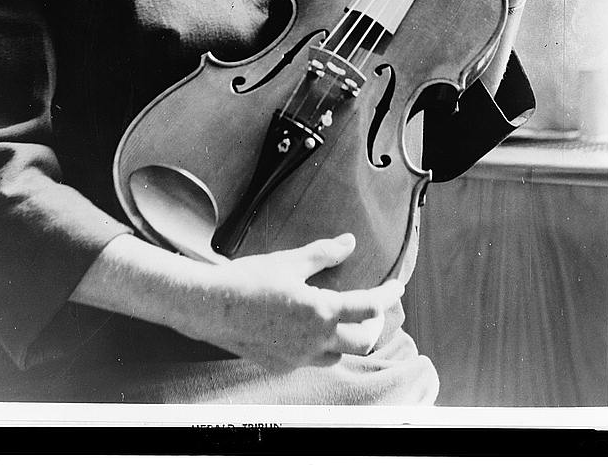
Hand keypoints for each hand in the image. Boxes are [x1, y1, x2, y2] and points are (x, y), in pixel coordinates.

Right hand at [189, 233, 404, 370]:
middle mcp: (315, 340)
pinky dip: (318, 346)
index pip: (368, 307)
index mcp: (321, 312)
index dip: (387, 296)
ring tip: (339, 319)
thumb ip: (323, 254)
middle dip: (372, 325)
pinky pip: (311, 360)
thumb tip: (349, 243)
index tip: (397, 287)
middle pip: (363, 341)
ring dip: (345, 339)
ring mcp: (299, 357)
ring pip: (338, 355)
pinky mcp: (282, 365)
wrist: (211, 307)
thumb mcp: (289, 262)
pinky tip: (304, 330)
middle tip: (370, 309)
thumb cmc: (249, 280)